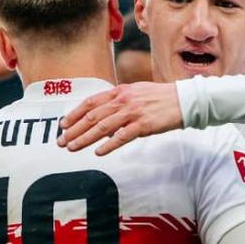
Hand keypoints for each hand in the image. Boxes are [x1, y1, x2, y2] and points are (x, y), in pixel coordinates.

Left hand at [57, 82, 182, 154]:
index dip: (75, 114)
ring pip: (102, 127)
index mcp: (120, 91)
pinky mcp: (143, 125)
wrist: (183, 100)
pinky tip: (98, 152)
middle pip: (92, 116)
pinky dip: (108, 145)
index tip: (63, 125)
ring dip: (85, 139)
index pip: (91, 102)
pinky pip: (121, 137)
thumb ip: (118, 102)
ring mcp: (133, 112)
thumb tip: (102, 119)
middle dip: (75, 130)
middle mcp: (123, 100)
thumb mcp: (135, 93)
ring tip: (73, 148)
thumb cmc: (159, 98)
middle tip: (62, 141)